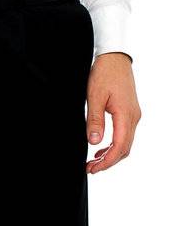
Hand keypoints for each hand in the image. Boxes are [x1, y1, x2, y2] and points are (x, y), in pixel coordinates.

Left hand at [85, 53, 140, 173]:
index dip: (106, 161)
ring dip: (111, 154)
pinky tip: (101, 147)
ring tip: (94, 161)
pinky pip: (125, 134)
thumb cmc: (104, 73)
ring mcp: (133, 115)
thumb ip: (94, 120)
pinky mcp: (129, 112)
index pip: (119, 147)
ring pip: (125, 143)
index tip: (92, 168)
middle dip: (108, 162)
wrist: (114, 57)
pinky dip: (114, 145)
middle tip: (90, 168)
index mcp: (126, 115)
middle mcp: (133, 117)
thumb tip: (93, 142)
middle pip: (124, 149)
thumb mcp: (94, 96)